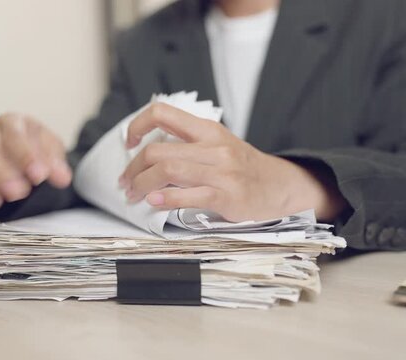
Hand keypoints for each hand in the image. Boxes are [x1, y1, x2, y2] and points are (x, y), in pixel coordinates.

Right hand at [0, 113, 71, 216]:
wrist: (32, 167)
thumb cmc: (40, 157)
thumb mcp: (54, 156)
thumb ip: (56, 164)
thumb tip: (61, 177)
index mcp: (13, 124)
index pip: (14, 131)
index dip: (24, 154)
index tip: (38, 176)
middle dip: (1, 173)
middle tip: (18, 193)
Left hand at [118, 103, 346, 221]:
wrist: (280, 186)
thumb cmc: (242, 168)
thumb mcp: (217, 144)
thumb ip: (187, 143)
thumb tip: (146, 151)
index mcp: (207, 129)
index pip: (162, 113)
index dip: (137, 125)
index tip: (129, 143)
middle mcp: (213, 146)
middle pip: (157, 150)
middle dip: (133, 168)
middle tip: (125, 182)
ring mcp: (221, 171)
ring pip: (167, 170)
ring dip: (142, 184)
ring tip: (133, 195)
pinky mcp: (226, 195)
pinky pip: (188, 195)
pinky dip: (165, 199)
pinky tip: (153, 202)